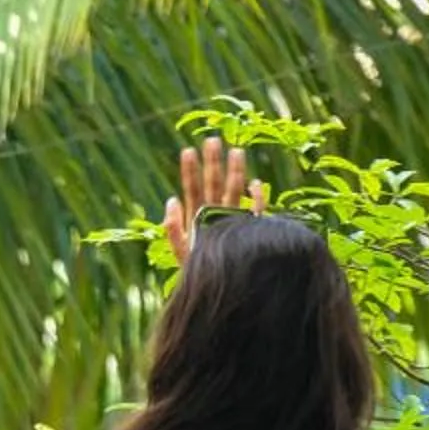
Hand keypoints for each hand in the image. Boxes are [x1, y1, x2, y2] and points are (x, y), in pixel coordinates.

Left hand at [161, 136, 266, 266]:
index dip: (190, 171)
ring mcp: (233, 219)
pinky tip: (255, 184)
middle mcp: (216, 214)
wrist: (220, 289)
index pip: (192, 189)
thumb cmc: (199, 271)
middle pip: (214, 184)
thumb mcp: (181, 251)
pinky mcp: (249, 229)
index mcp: (198, 217)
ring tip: (235, 151)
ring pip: (235, 191)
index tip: (187, 151)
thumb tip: (170, 200)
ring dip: (235, 172)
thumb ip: (173, 228)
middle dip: (212, 163)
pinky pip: (256, 211)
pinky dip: (257, 198)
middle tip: (211, 140)